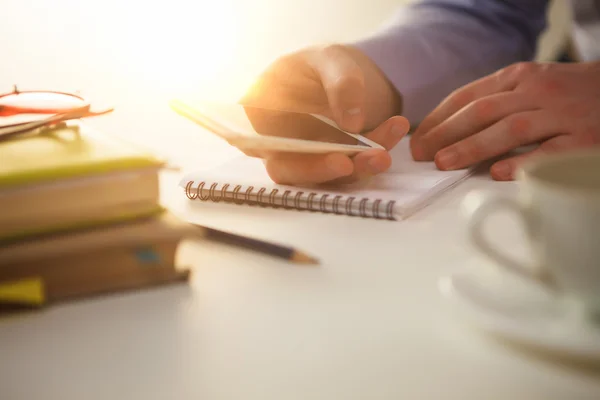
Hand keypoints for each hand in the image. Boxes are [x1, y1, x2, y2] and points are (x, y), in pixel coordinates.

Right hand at [240, 44, 408, 185]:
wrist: (344, 75)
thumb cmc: (322, 64)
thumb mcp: (331, 59)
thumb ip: (341, 84)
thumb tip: (351, 124)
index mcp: (259, 115)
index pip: (257, 144)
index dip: (284, 158)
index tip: (331, 159)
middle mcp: (277, 144)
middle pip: (291, 169)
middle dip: (326, 169)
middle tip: (360, 160)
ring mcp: (304, 160)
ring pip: (325, 174)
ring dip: (359, 165)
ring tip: (386, 150)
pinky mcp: (331, 166)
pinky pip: (351, 167)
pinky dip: (375, 152)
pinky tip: (396, 130)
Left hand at [410, 61, 599, 179]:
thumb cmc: (573, 93)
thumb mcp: (534, 84)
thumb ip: (500, 100)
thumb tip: (453, 130)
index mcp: (519, 77)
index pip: (468, 95)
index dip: (438, 118)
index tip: (417, 139)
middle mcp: (538, 91)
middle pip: (482, 110)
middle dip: (446, 133)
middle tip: (422, 155)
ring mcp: (562, 114)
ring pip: (510, 128)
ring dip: (473, 146)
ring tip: (444, 163)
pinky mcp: (586, 138)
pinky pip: (551, 150)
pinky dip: (524, 162)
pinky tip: (499, 173)